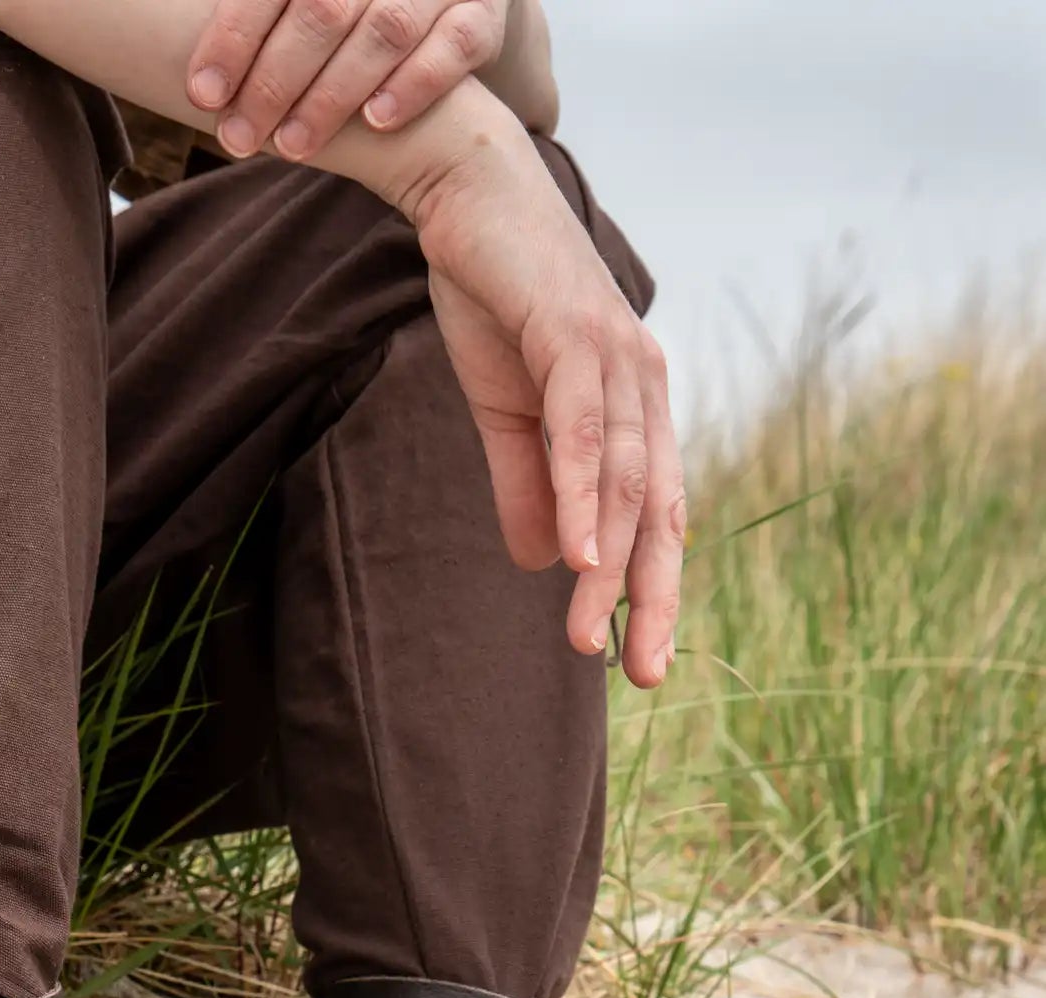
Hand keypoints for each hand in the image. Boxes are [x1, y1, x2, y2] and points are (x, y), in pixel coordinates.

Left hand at [187, 0, 510, 160]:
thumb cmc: (353, 2)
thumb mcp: (300, 2)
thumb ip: (263, 14)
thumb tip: (188, 69)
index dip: (233, 37)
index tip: (201, 93)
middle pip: (321, 9)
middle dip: (273, 80)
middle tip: (236, 138)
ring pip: (384, 31)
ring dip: (333, 95)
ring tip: (291, 146)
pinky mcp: (481, 12)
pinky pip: (454, 47)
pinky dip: (414, 84)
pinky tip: (376, 123)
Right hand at [410, 121, 684, 685]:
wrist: (465, 198)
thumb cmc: (492, 297)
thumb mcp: (506, 413)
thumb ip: (527, 486)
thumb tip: (541, 565)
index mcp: (633, 408)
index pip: (656, 514)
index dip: (654, 588)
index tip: (644, 660)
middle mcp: (643, 385)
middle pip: (656, 511)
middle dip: (653, 599)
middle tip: (643, 674)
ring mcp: (616, 357)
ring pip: (624, 483)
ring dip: (609, 567)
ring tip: (590, 637)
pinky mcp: (575, 333)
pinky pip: (584, 433)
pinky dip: (583, 498)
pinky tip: (580, 558)